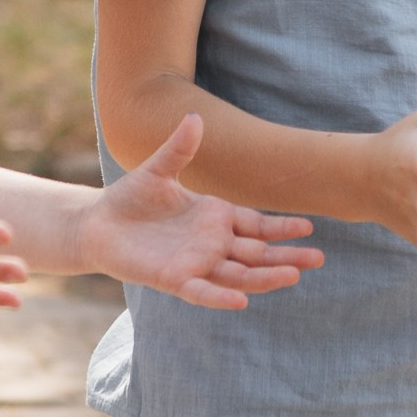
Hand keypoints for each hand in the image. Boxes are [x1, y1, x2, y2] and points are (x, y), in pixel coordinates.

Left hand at [79, 113, 326, 308]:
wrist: (98, 224)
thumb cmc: (131, 198)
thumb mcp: (158, 169)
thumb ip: (179, 149)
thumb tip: (195, 116)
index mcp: (215, 217)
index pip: (257, 225)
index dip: (282, 227)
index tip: (310, 227)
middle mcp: (211, 244)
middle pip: (257, 253)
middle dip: (287, 256)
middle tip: (318, 259)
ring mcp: (195, 263)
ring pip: (238, 275)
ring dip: (265, 277)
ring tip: (294, 276)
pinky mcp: (173, 279)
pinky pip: (201, 291)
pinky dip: (220, 297)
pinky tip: (241, 301)